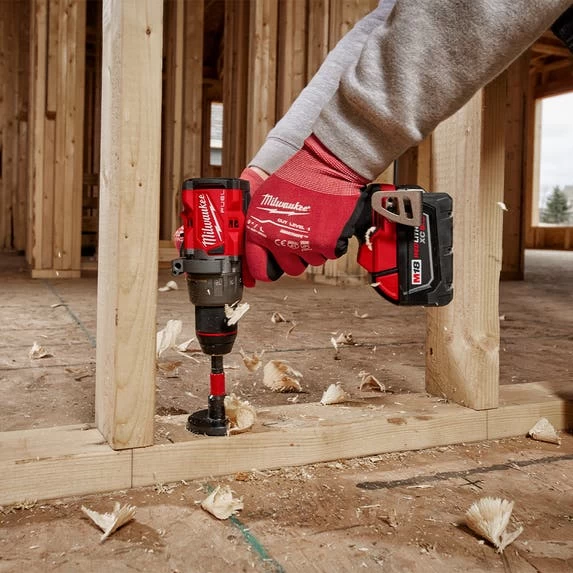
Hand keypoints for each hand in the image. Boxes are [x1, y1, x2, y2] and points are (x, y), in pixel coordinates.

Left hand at [244, 135, 369, 282]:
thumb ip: (259, 228)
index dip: (267, 269)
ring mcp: (303, 244)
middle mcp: (279, 240)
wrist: (326, 165)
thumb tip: (254, 258)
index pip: (259, 268)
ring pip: (312, 261)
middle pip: (290, 269)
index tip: (272, 268)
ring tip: (316, 221)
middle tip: (302, 234)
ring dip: (316, 246)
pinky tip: (329, 222)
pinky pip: (331, 253)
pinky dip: (334, 241)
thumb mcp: (265, 199)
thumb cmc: (296, 178)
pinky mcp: (327, 244)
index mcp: (259, 231)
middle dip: (298, 255)